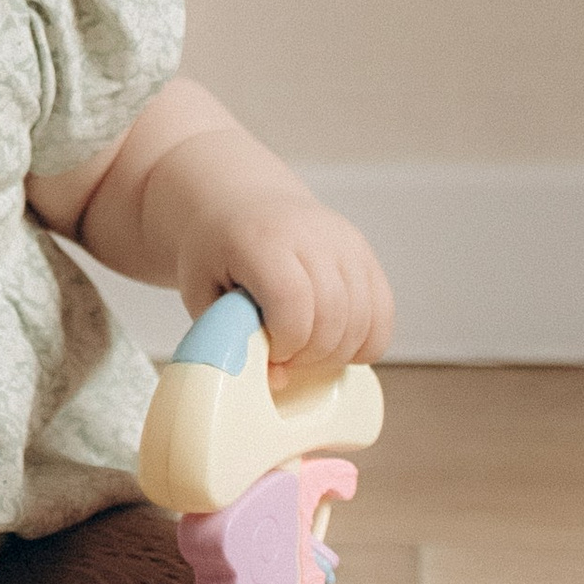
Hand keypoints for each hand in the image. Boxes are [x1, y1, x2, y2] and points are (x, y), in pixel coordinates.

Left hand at [182, 189, 392, 371]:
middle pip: (333, 316)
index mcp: (262, 241)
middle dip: (312, 354)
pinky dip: (366, 340)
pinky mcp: (364, 254)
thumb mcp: (200, 291)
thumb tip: (278, 380)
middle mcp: (311, 236)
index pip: (293, 303)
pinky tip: (337, 344)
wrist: (241, 203)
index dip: (286, 343)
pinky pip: (383, 312)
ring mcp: (344, 243)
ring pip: (364, 318)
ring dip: (339, 351)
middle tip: (287, 357)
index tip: (270, 352)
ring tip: (307, 350)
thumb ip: (230, 337)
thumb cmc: (217, 250)